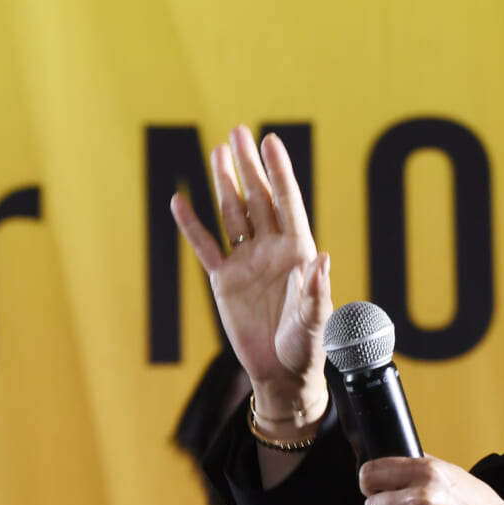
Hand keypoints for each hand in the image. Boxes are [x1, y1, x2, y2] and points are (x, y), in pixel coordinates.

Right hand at [171, 126, 330, 419]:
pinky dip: (192, 226)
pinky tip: (180, 201)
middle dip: (249, 167)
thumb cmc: (308, 346)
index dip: (280, 172)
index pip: (288, 203)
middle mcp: (273, 250)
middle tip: (238, 132)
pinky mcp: (225, 280)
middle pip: (259, 199)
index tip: (271, 141)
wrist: (281, 372)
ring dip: (225, 184)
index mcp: (299, 252)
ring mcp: (247, 261)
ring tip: (218, 151)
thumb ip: (318, 290)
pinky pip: (205, 247)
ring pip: (233, 214)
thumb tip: (323, 259)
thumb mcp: (317, 319)